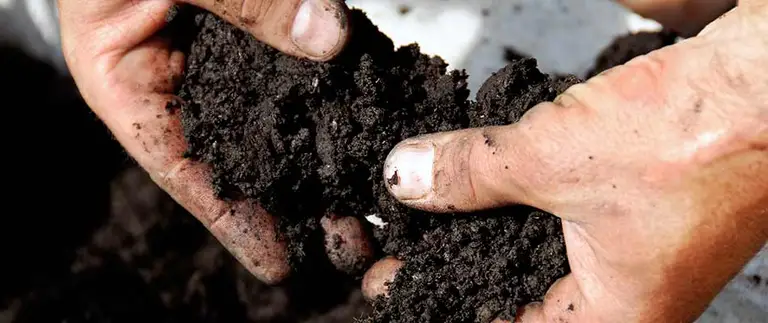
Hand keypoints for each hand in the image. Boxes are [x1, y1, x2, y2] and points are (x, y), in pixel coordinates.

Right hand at [57, 0, 363, 283]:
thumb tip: (328, 39)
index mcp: (130, 79)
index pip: (182, 168)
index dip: (232, 219)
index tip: (280, 262)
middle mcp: (182, 75)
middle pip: (242, 153)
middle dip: (295, 198)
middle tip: (350, 237)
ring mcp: (227, 50)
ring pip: (279, 114)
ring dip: (324, 153)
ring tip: (370, 194)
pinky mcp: (265, 22)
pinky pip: (305, 60)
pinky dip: (336, 90)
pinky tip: (370, 118)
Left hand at [363, 1, 767, 321]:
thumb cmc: (701, 139)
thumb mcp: (553, 159)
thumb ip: (471, 174)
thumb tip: (408, 179)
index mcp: (615, 316)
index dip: (439, 301)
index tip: (395, 277)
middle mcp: (627, 292)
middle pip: (515, 287)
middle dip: (456, 257)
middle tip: (407, 236)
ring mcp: (635, 246)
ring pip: (537, 244)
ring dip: (485, 219)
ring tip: (432, 202)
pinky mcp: (637, 200)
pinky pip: (561, 207)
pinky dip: (519, 189)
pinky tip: (486, 170)